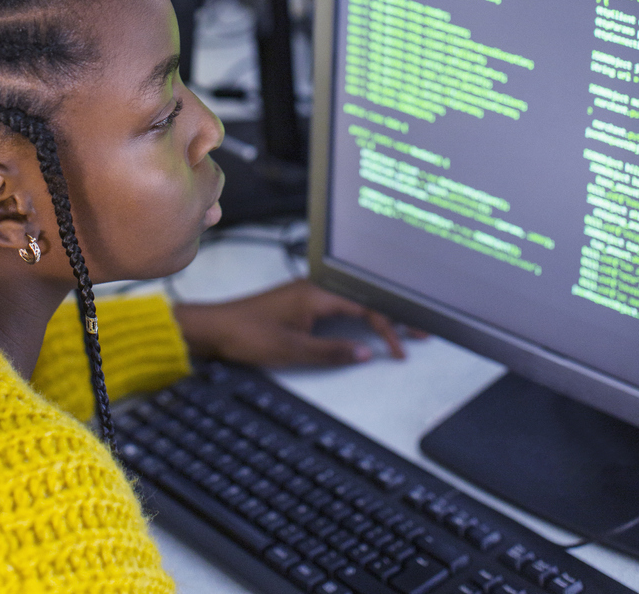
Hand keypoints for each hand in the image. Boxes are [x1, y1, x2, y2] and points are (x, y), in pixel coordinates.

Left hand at [173, 278, 426, 369]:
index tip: (402, 348)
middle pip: (365, 296)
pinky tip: (369, 320)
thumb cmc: (248, 334)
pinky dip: (361, 312)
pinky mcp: (303, 299)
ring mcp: (310, 290)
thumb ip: (332, 352)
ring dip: (379, 311)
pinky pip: (341, 300)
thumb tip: (366, 353)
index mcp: (317, 292)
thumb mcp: (293, 350)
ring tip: (404, 325)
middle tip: (422, 329)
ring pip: (355, 297)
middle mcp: (316, 285)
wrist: (217, 327)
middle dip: (395, 313)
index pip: (366, 306)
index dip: (389, 328)